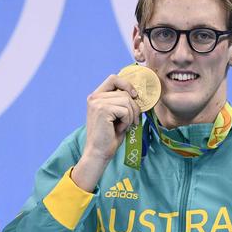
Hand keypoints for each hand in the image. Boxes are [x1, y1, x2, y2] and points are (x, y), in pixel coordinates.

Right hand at [71, 75, 140, 191]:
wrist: (99, 152)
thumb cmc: (109, 136)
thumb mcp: (116, 115)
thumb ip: (121, 102)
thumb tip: (137, 93)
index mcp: (96, 96)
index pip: (113, 78)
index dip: (127, 84)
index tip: (134, 96)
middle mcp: (94, 97)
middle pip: (124, 92)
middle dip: (134, 107)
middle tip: (132, 121)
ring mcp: (97, 103)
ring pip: (127, 101)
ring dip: (130, 116)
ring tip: (123, 126)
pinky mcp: (102, 110)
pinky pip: (125, 111)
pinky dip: (127, 122)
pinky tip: (118, 129)